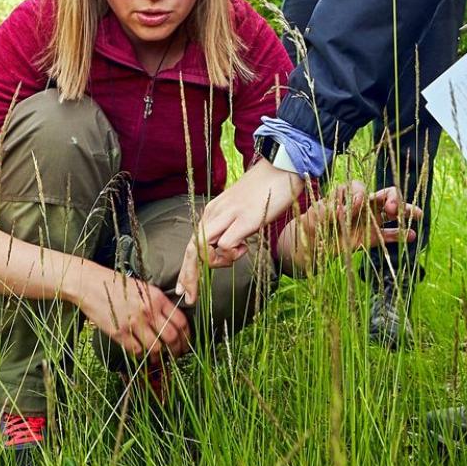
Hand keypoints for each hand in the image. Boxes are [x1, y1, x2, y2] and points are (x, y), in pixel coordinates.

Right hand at [70, 266, 190, 359]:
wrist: (91, 285)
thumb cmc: (119, 286)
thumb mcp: (144, 288)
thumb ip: (159, 303)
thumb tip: (173, 322)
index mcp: (156, 298)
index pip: (180, 321)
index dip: (186, 335)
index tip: (186, 342)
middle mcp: (147, 310)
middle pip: (171, 337)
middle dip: (178, 350)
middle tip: (177, 355)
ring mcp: (133, 323)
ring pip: (156, 348)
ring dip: (161, 357)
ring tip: (161, 359)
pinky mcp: (119, 333)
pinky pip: (137, 351)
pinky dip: (143, 357)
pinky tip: (145, 357)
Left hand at [176, 161, 305, 304]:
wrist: (282, 167)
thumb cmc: (266, 191)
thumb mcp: (242, 212)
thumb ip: (231, 229)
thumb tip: (226, 250)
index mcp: (213, 212)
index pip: (192, 244)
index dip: (187, 270)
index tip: (185, 290)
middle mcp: (215, 213)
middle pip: (191, 250)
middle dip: (188, 278)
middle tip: (189, 298)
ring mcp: (228, 215)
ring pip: (204, 248)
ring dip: (217, 263)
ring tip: (241, 249)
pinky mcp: (244, 219)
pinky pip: (226, 245)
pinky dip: (232, 253)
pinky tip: (245, 245)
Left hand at [294, 180, 420, 258]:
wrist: (309, 246)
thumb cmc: (309, 227)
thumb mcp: (311, 218)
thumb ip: (324, 212)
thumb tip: (341, 210)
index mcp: (345, 197)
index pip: (358, 188)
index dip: (358, 196)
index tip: (353, 208)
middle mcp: (359, 206)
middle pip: (382, 194)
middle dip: (391, 197)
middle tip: (391, 209)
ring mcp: (367, 221)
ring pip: (390, 213)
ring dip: (404, 212)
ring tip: (417, 215)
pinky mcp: (369, 238)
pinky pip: (387, 235)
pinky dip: (399, 235)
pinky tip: (411, 236)